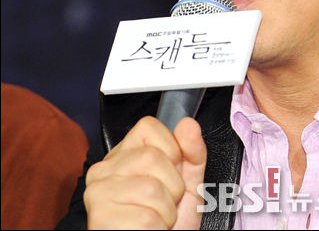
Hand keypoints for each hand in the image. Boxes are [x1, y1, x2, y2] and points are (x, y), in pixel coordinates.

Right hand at [84, 116, 206, 229]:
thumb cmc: (169, 224)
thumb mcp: (188, 184)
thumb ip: (193, 152)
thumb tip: (188, 124)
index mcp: (124, 154)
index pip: (148, 127)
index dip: (171, 149)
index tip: (172, 170)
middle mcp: (104, 169)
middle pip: (152, 157)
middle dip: (173, 187)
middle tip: (165, 203)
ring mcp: (98, 194)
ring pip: (152, 190)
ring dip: (166, 213)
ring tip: (156, 220)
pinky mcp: (100, 221)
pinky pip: (146, 220)